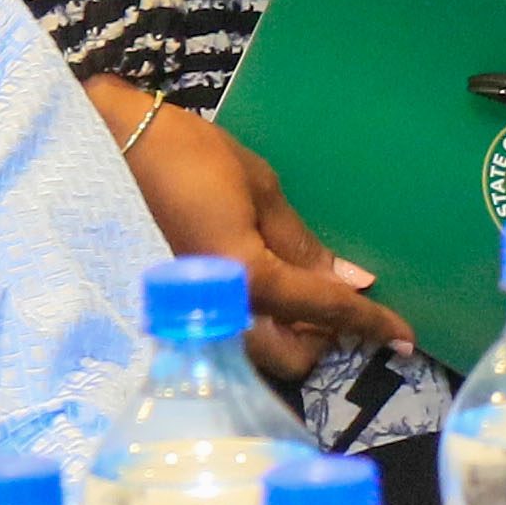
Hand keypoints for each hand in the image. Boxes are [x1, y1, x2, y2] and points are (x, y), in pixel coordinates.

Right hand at [92, 78, 401, 376]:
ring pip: (259, 355)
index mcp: (249, 275)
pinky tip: (259, 287)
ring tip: (296, 289)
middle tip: (334, 297)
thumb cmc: (184, 152)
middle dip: (324, 336)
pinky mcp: (173, 312)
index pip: (326, 311)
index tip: (406, 338)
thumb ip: (303, 243)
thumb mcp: (258, 184)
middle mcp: (220, 310)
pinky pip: (230, 335)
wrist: (99, 146)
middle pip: (293, 358)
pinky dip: (256, 323)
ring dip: (289, 334)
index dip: (372, 322)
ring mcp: (191, 317)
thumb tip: (352, 281)